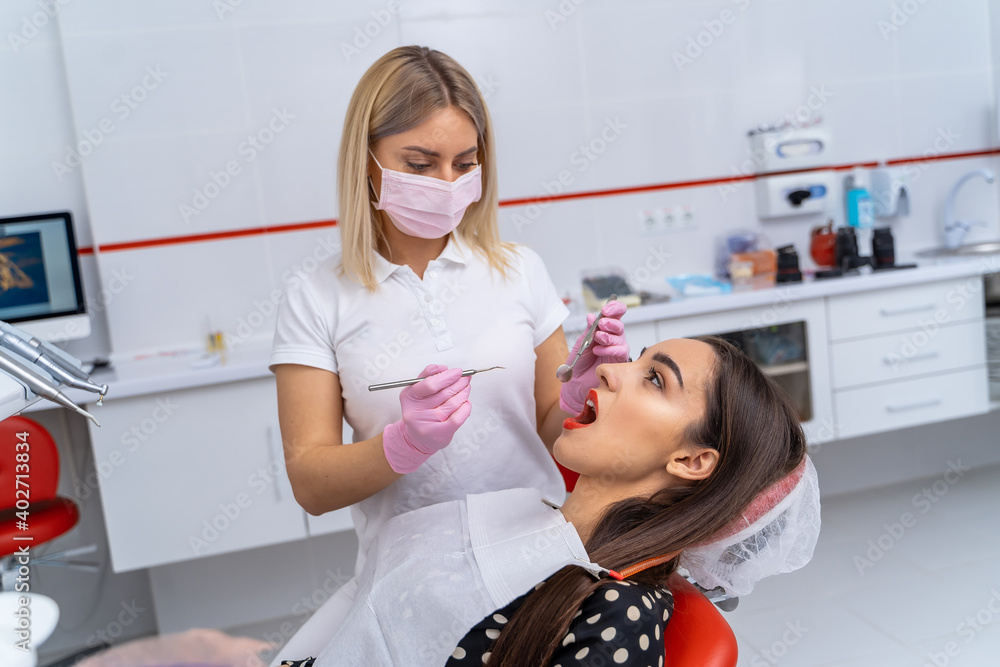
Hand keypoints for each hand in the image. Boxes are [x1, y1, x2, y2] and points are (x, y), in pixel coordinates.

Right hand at [382, 364, 471, 473]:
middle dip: (459, 382)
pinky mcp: (439, 433)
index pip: (430, 384)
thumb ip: (427, 377)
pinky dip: (465, 409)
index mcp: (409, 396)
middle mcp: (416, 411)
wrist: (418, 438)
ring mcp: (427, 423)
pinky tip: (466, 403)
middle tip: (466, 378)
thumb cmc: (421, 411)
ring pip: (452, 404)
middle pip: (444, 393)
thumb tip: (442, 368)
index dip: (447, 376)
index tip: (457, 372)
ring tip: (466, 388)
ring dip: (463, 393)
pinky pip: (457, 418)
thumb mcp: (417, 392)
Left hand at [560, 300, 628, 414]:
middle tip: (601, 324)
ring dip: (608, 336)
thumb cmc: (579, 362)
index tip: (606, 308)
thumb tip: (592, 316)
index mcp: (604, 329)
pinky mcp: (619, 362)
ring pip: (620, 337)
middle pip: (619, 325)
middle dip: (610, 322)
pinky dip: (608, 349)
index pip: (615, 314)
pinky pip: (620, 351)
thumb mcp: (581, 343)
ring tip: (597, 339)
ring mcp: (617, 350)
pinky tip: (598, 351)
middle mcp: (614, 338)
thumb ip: (588, 330)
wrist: (575, 382)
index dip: (614, 308)